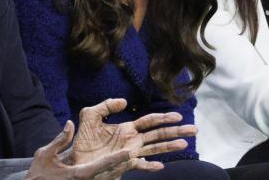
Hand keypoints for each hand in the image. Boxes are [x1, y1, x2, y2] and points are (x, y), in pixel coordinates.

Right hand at [23, 120, 138, 179]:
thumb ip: (60, 140)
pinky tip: (118, 169)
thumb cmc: (38, 173)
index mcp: (78, 175)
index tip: (128, 153)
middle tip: (137, 155)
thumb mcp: (44, 154)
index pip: (101, 166)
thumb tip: (70, 123)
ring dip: (120, 170)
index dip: (116, 159)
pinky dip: (112, 174)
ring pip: (108, 179)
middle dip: (123, 165)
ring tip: (133, 160)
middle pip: (110, 175)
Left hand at [71, 98, 196, 170]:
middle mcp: (132, 141)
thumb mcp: (90, 115)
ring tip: (184, 144)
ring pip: (154, 148)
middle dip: (175, 131)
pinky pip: (139, 166)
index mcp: (127, 128)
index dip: (163, 118)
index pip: (149, 121)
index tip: (178, 116)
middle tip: (194, 129)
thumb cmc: (83, 139)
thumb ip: (106, 106)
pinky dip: (149, 166)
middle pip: (158, 134)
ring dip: (169, 146)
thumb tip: (125, 102)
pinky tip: (159, 166)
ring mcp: (130, 153)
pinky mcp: (123, 165)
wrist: (74, 159)